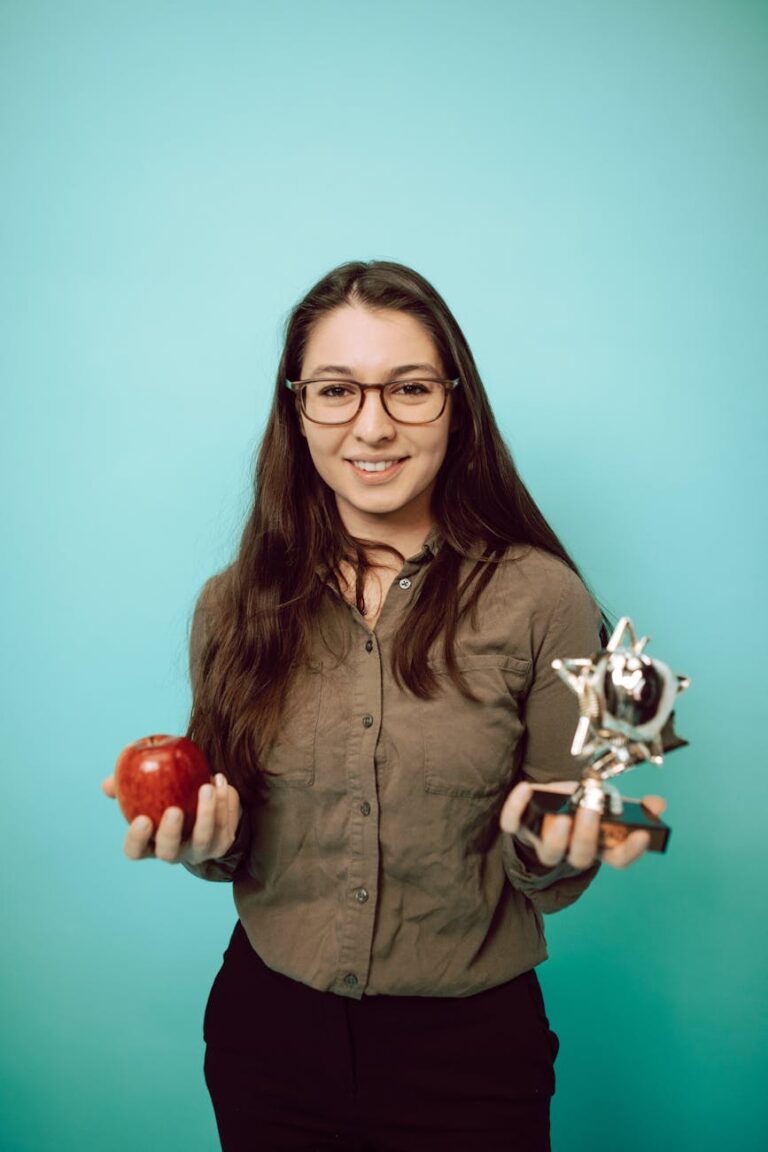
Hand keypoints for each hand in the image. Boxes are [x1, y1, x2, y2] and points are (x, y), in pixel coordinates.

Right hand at [101, 772, 241, 864]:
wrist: (205, 799)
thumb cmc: (167, 794)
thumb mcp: (146, 788)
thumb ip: (125, 784)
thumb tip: (108, 784)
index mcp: (150, 843)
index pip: (136, 851)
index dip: (136, 840)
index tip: (141, 819)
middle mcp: (175, 852)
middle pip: (169, 853)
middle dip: (171, 833)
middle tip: (175, 809)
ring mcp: (200, 850)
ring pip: (204, 840)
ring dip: (207, 814)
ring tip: (207, 786)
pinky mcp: (223, 841)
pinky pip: (226, 826)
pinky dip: (226, 804)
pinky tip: (221, 782)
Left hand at [500, 780, 666, 870]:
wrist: (545, 810)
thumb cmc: (580, 807)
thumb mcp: (607, 805)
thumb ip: (631, 807)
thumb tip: (658, 804)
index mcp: (597, 847)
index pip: (618, 859)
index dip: (630, 850)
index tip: (642, 835)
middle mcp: (571, 851)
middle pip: (580, 857)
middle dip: (587, 836)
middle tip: (591, 811)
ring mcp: (545, 843)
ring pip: (549, 851)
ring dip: (556, 836)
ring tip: (562, 815)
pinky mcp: (521, 829)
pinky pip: (514, 824)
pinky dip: (516, 807)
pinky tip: (526, 788)